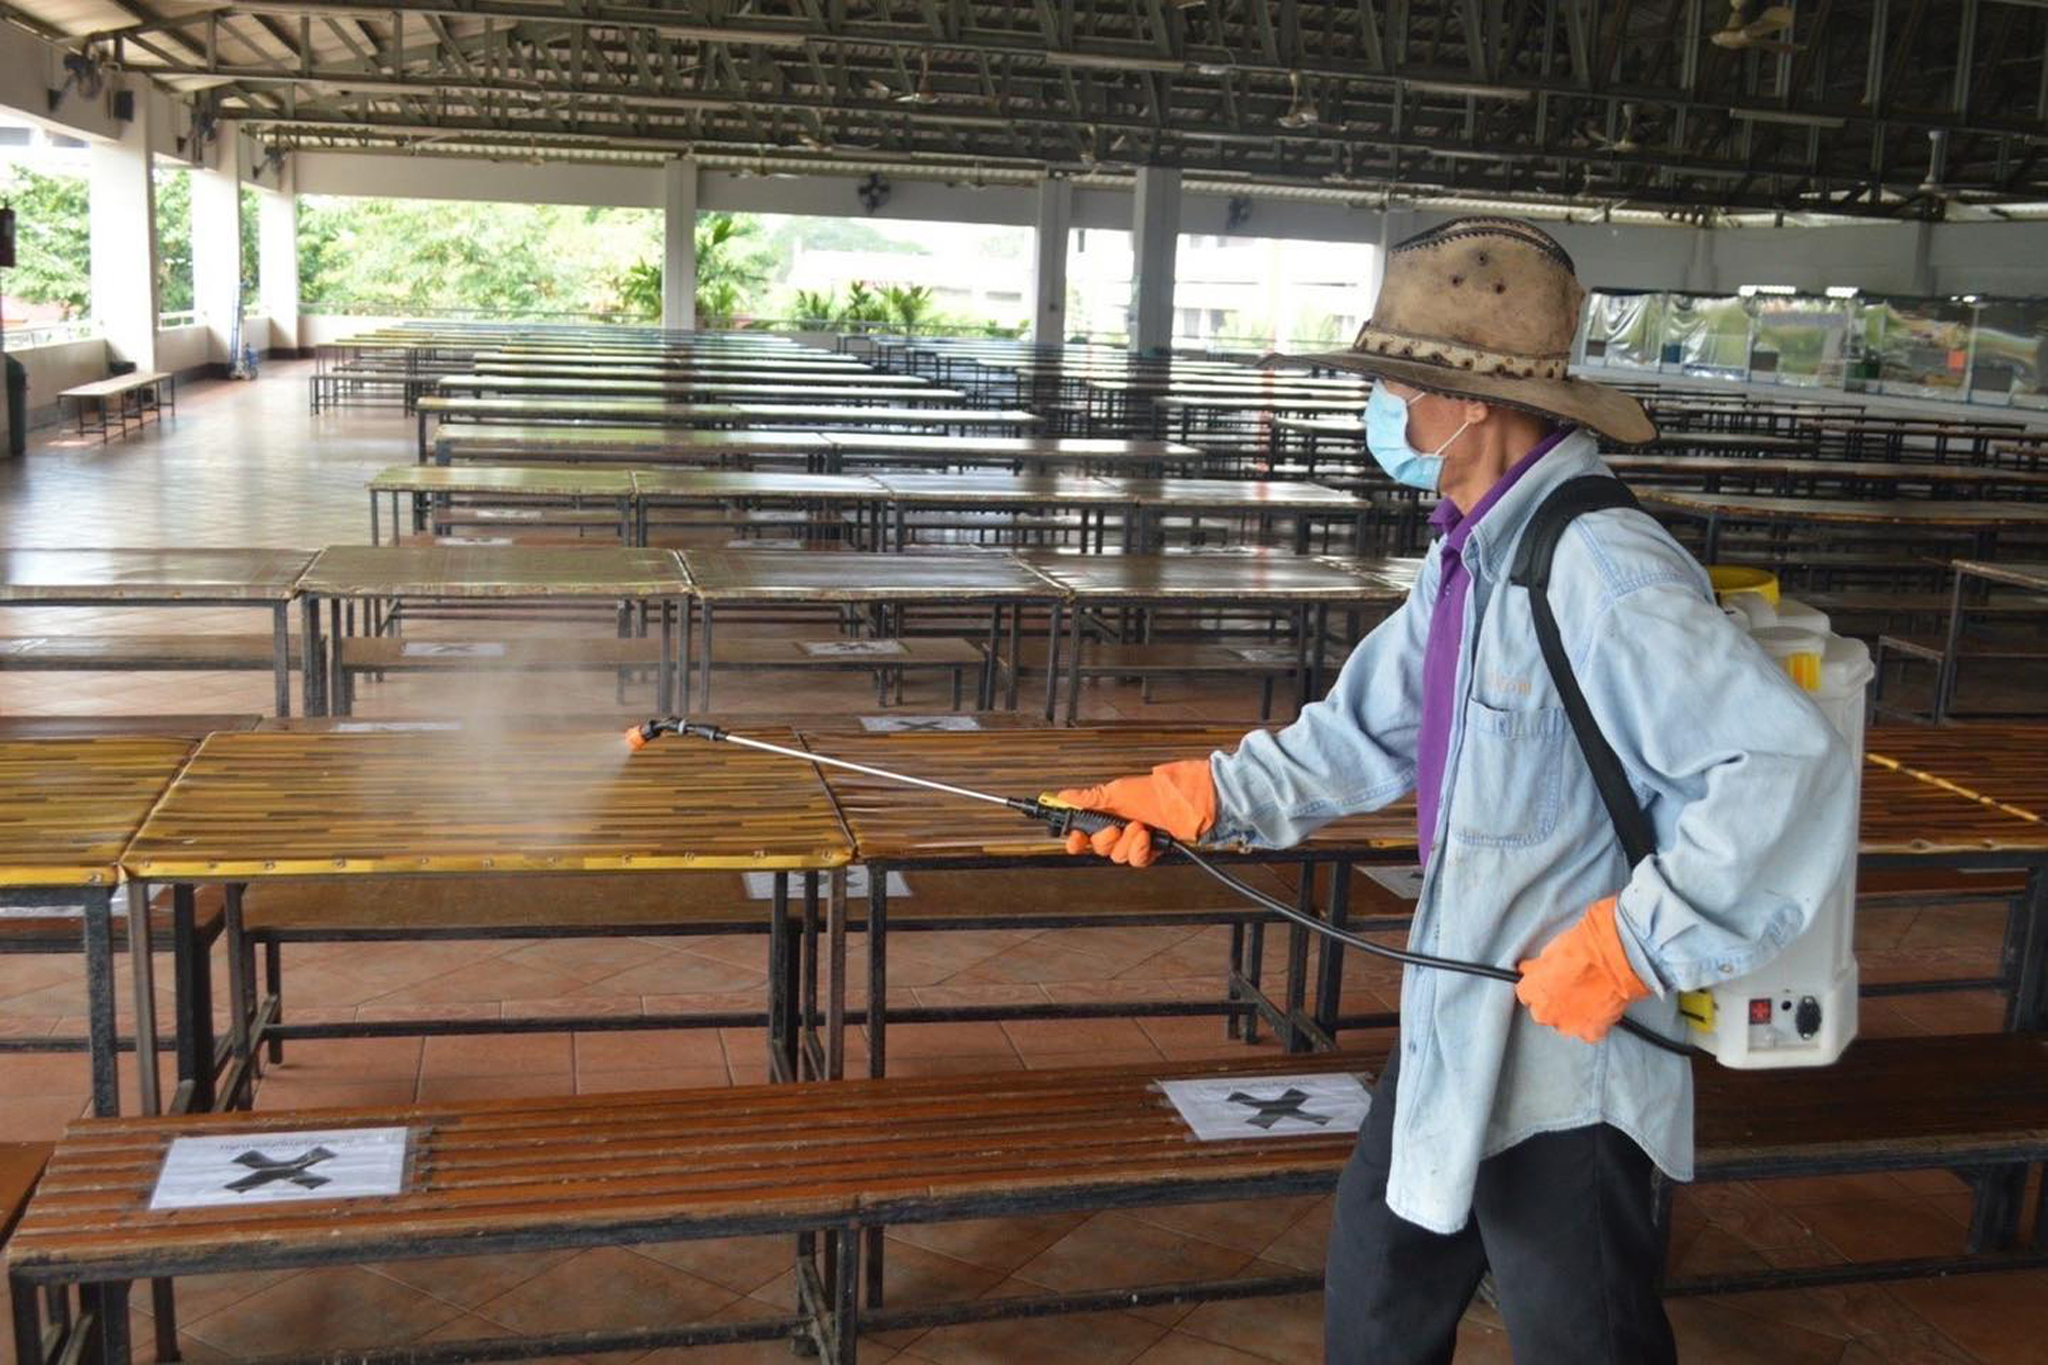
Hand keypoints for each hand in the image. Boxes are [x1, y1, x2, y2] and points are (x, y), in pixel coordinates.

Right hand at [1054, 759, 1216, 868]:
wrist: (1183, 802)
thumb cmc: (1153, 792)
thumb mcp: (1117, 791)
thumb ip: (1089, 799)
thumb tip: (1064, 796)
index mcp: (1105, 813)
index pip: (1082, 833)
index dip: (1076, 839)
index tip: (1075, 837)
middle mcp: (1117, 828)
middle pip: (1097, 847)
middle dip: (1106, 838)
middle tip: (1115, 827)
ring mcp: (1132, 841)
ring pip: (1117, 856)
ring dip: (1127, 841)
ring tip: (1138, 826)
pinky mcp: (1148, 851)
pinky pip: (1135, 860)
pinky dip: (1140, 849)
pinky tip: (1147, 836)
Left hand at [1515, 897, 1650, 1043]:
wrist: (1616, 958)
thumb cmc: (1583, 948)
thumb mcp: (1550, 950)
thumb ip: (1537, 967)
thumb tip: (1529, 970)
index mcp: (1531, 991)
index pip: (1526, 993)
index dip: (1540, 986)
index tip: (1549, 981)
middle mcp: (1544, 1013)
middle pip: (1544, 1012)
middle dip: (1554, 1002)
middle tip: (1572, 988)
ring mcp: (1568, 1025)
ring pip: (1566, 1023)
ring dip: (1573, 1014)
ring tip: (1589, 996)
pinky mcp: (1591, 1033)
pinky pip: (1589, 1031)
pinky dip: (1595, 1022)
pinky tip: (1601, 1007)